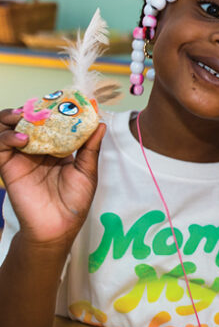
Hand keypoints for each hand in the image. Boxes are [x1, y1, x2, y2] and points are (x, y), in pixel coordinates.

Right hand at [0, 108, 104, 247]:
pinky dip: (6, 137)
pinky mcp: (8, 168)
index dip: (52, 109)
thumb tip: (101, 123)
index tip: (62, 99)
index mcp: (56, 149)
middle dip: (29, 109)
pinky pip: (0, 147)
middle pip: (26, 121)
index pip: (50, 122)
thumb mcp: (87, 171)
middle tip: (37, 104)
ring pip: (7, 129)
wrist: (58, 227)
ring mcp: (21, 158)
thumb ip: (90, 147)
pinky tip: (22, 138)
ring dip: (11, 118)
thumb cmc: (74, 201)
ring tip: (22, 116)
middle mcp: (37, 150)